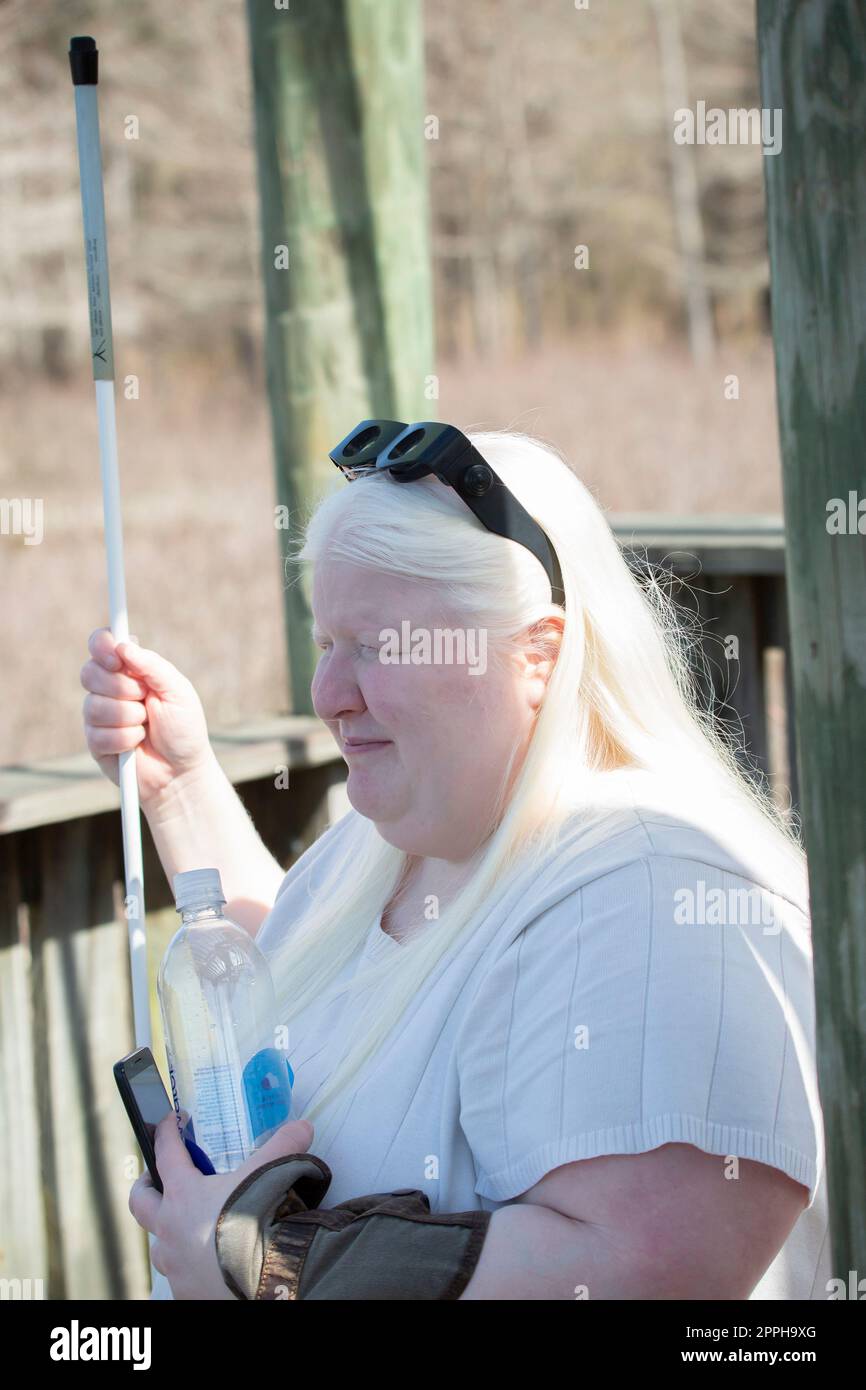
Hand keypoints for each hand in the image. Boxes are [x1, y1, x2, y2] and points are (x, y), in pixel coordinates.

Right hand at [80, 628, 212, 807]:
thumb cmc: (184, 729)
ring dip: (128, 717)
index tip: (116, 658)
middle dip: (122, 689)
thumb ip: (153, 666)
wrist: (181, 772)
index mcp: (131, 669)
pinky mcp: (95, 740)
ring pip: (94, 705)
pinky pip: (97, 733)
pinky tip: (136, 744)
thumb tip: (123, 646)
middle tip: (145, 700)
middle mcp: (110, 688)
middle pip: (90, 672)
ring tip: (145, 727)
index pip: (102, 644)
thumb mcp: (178, 691)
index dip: (102, 646)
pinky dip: (124, 739)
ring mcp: (99, 714)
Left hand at [129, 1112, 315, 1299]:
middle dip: (146, 1187)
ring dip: (170, 1234)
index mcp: (183, 1194)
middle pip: (140, 1202)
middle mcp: (170, 1229)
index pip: (167, 1153)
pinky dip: (190, 1267)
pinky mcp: (186, 1292)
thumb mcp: (270, 1173)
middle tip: (155, 1179)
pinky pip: (181, 1277)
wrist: (264, 1276)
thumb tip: (302, 1127)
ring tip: (191, 1228)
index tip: (171, 1120)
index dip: (168, 1132)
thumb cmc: (257, 1221)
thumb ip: (283, 1146)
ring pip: (161, 1246)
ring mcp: (175, 1264)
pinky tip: (209, 1264)